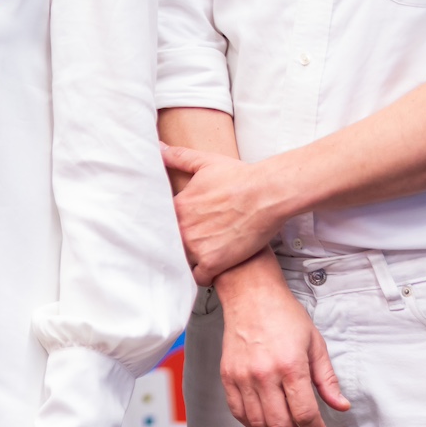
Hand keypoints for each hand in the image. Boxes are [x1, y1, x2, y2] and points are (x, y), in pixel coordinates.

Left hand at [162, 145, 281, 284]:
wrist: (266, 195)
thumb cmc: (240, 178)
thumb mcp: (205, 162)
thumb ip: (179, 158)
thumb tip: (159, 149)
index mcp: (178, 206)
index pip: (161, 222)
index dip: (168, 226)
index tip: (177, 228)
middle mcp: (183, 228)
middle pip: (170, 243)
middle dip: (177, 244)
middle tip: (191, 243)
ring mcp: (197, 247)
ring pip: (182, 261)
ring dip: (190, 260)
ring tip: (200, 256)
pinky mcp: (214, 262)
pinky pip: (199, 277)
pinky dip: (203, 275)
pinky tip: (211, 268)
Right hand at [214, 258, 349, 426]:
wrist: (250, 294)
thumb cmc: (284, 315)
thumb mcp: (315, 343)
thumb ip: (327, 379)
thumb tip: (340, 406)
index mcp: (290, 365)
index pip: (305, 415)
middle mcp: (264, 374)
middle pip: (281, 425)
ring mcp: (243, 376)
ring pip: (259, 424)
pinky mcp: (228, 376)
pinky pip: (238, 412)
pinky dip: (253, 424)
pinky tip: (265, 420)